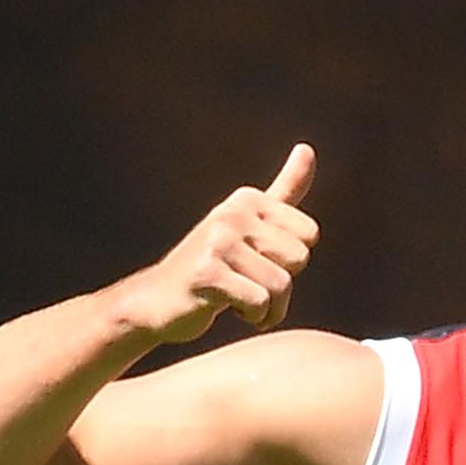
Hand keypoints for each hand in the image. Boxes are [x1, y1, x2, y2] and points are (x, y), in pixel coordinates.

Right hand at [125, 144, 319, 342]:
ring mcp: (217, 242)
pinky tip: (225, 307)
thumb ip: (284, 190)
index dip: (290, 259)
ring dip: (267, 307)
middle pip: (299, 259)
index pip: (309, 235)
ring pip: (281, 285)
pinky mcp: (206, 273)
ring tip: (238, 299)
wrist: (156, 301)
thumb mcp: (251, 222)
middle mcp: (232, 214)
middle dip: (281, 286)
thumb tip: (308, 148)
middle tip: (247, 284)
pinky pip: (259, 302)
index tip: (259, 260)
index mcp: (248, 199)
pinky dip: (252, 315)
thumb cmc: (214, 264)